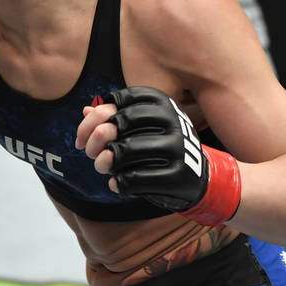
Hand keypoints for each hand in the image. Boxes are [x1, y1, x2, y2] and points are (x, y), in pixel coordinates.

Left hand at [77, 85, 240, 225]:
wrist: (200, 178)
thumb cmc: (161, 147)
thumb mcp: (142, 128)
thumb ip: (114, 118)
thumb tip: (85, 110)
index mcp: (162, 103)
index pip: (117, 102)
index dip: (94, 118)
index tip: (85, 135)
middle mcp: (173, 120)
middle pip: (118, 123)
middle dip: (96, 139)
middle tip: (91, 153)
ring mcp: (179, 148)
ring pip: (124, 150)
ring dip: (104, 162)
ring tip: (103, 168)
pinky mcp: (179, 175)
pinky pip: (135, 178)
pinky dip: (118, 183)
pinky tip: (116, 184)